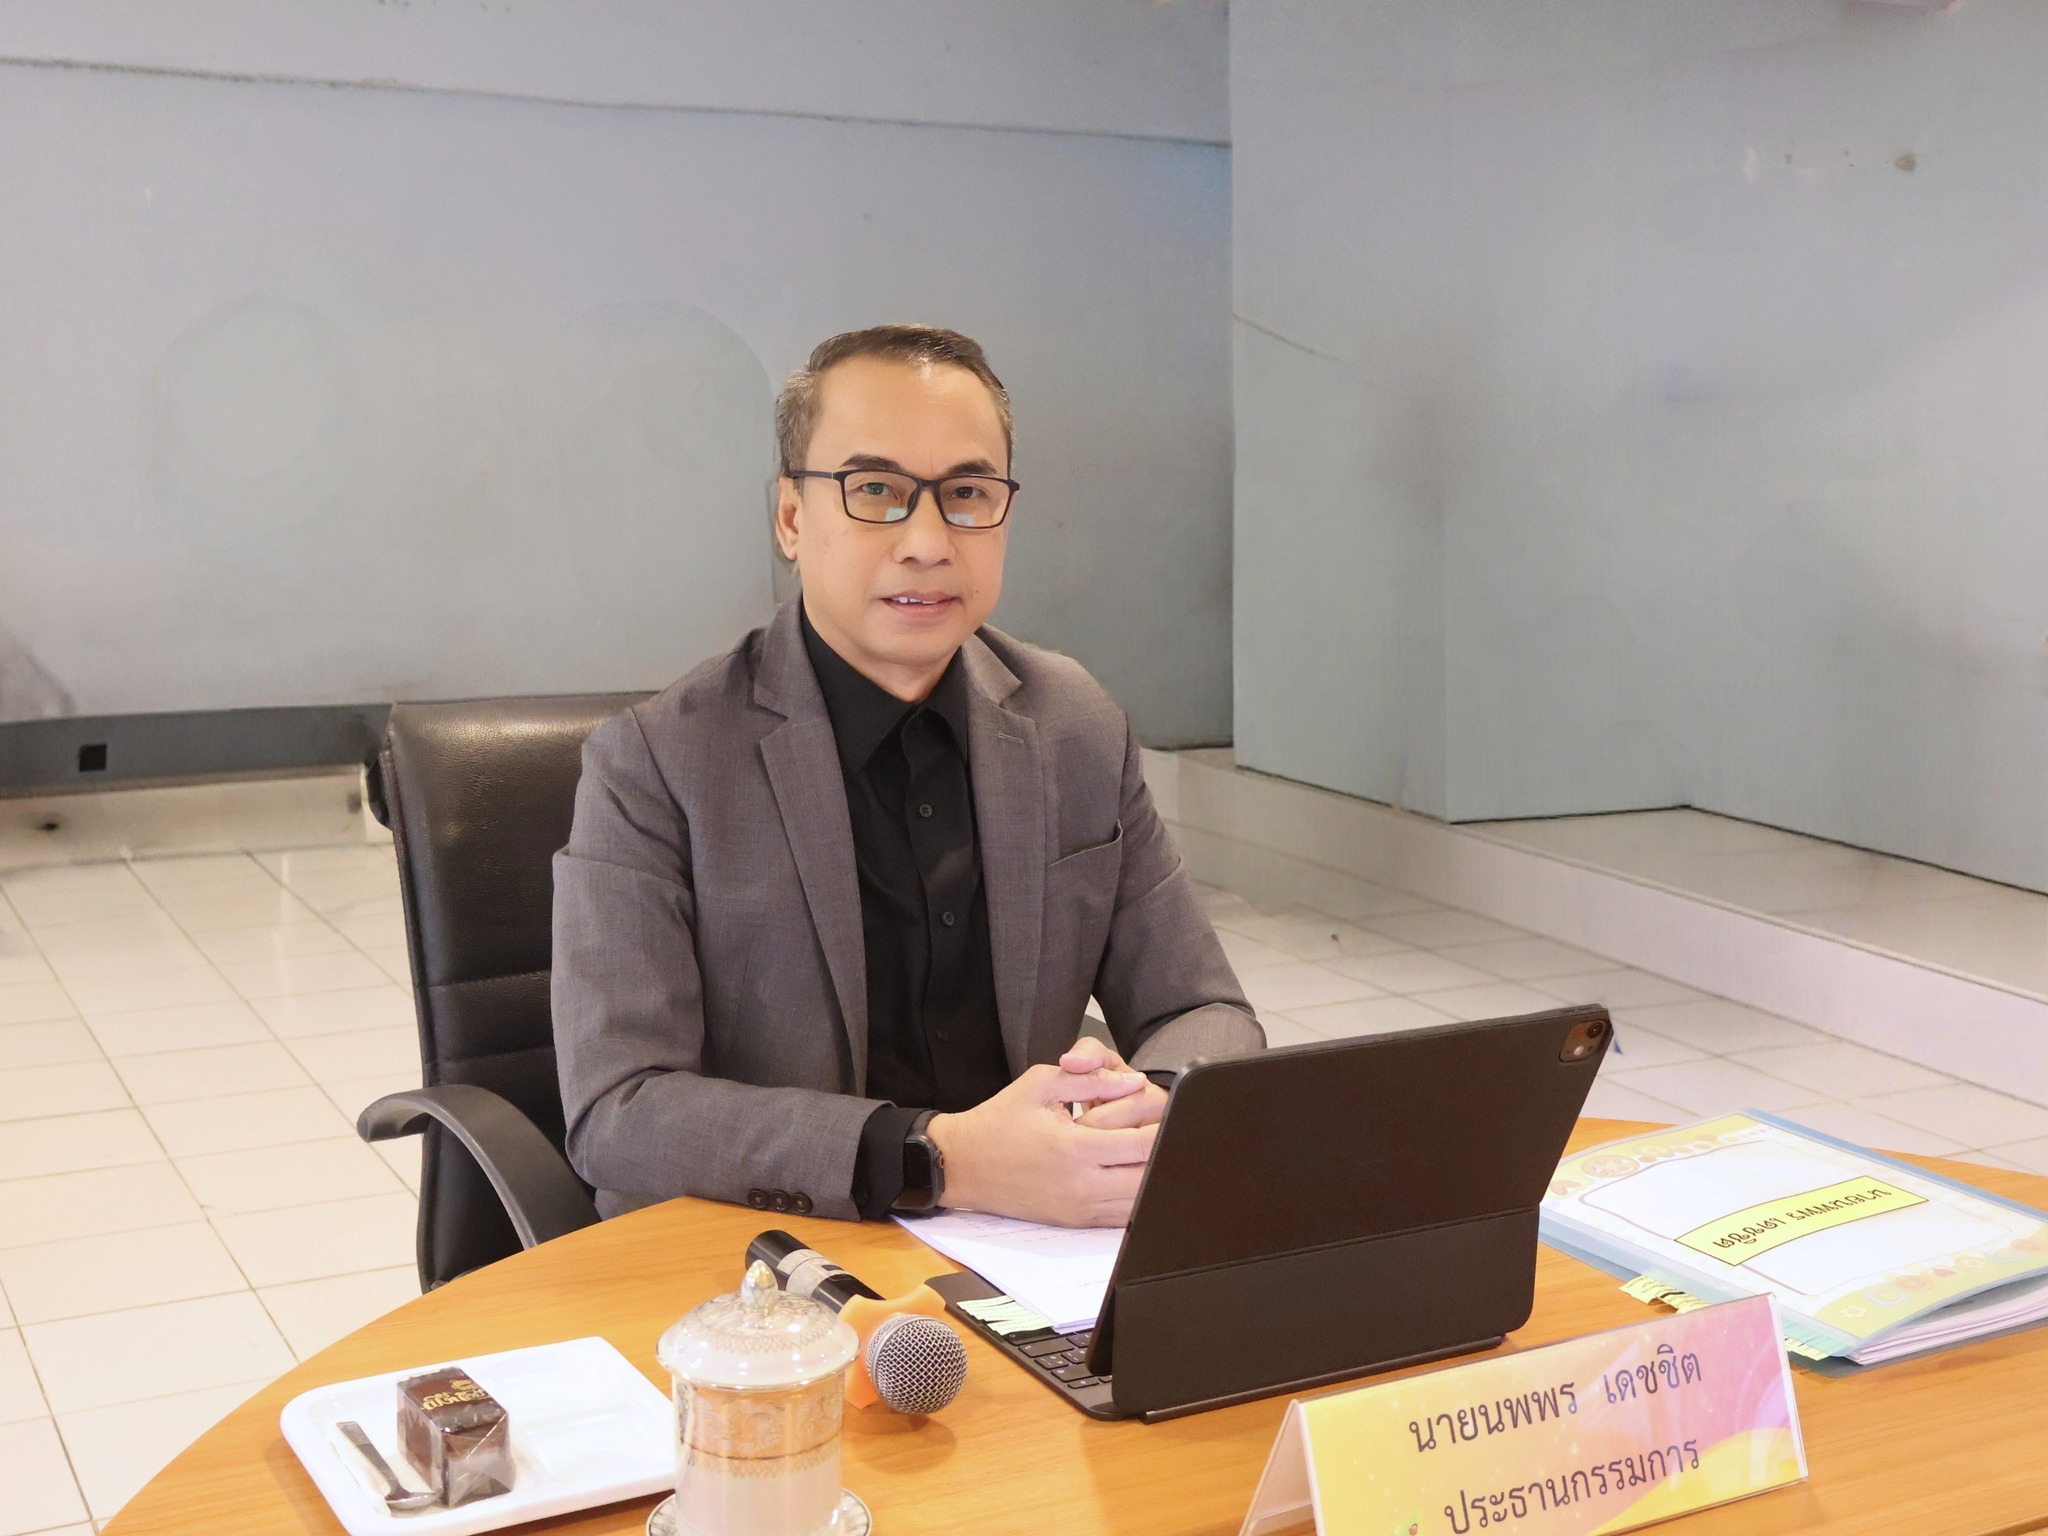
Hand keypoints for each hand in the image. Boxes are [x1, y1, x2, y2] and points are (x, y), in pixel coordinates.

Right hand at [927, 1048, 1157, 1227]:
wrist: (963, 1163)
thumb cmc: (1000, 1120)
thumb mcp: (1042, 1083)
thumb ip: (1092, 1078)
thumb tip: (1134, 1081)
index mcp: (1075, 1148)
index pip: (1144, 1144)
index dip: (1166, 1128)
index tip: (1172, 1113)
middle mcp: (1082, 1185)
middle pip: (1151, 1178)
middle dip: (1167, 1154)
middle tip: (1171, 1134)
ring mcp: (1079, 1209)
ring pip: (1140, 1203)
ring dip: (1154, 1178)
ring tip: (1156, 1154)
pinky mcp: (1075, 1222)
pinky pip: (1122, 1217)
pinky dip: (1137, 1199)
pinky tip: (1138, 1177)